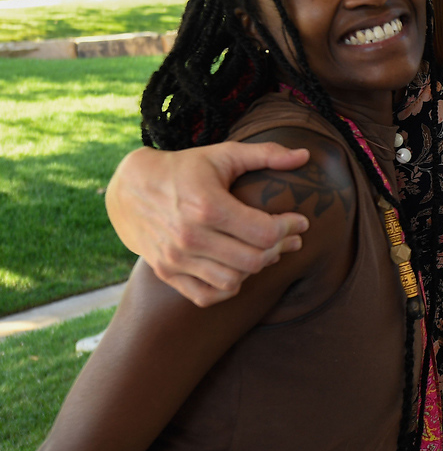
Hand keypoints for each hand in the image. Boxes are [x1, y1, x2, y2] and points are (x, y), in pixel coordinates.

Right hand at [106, 142, 309, 306]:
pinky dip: (229, 288)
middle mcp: (190, 236)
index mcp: (207, 205)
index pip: (264, 232)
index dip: (290, 228)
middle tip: (290, 237)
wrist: (130, 188)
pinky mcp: (166, 272)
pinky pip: (207, 296)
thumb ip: (267, 154)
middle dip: (280, 249)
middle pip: (253, 260)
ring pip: (233, 282)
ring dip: (256, 269)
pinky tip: (240, 269)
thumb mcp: (224, 154)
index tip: (301, 221)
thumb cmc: (185, 168)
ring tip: (266, 251)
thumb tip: (305, 155)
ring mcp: (175, 258)